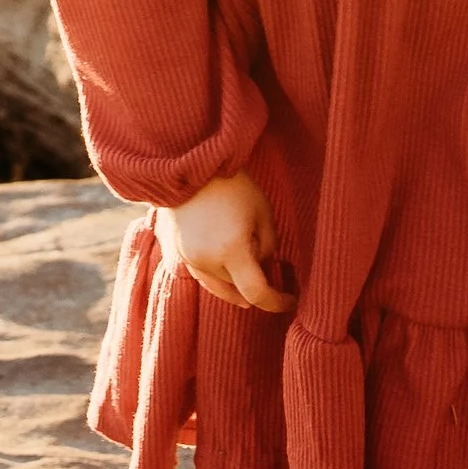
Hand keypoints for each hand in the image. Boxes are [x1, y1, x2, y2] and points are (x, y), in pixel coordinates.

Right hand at [157, 172, 287, 312]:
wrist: (189, 166)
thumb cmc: (232, 184)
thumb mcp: (262, 213)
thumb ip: (267, 247)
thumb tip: (264, 268)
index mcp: (231, 251)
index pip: (257, 294)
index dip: (276, 301)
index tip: (290, 301)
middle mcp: (206, 261)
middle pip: (239, 289)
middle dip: (256, 282)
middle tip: (271, 264)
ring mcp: (188, 259)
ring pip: (220, 287)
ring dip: (237, 284)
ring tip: (252, 267)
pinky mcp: (177, 253)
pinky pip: (203, 277)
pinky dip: (219, 278)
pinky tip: (230, 267)